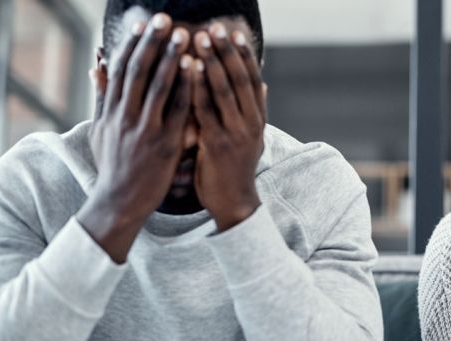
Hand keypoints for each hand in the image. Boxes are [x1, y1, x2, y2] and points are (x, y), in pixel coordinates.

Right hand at [79, 14, 193, 262]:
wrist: (119, 202)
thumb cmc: (113, 166)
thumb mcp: (100, 131)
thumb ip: (102, 99)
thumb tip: (97, 68)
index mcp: (110, 112)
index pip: (120, 70)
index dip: (131, 45)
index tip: (142, 26)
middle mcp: (124, 116)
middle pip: (138, 70)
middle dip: (152, 42)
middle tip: (164, 19)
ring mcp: (144, 130)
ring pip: (158, 86)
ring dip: (172, 57)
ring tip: (184, 35)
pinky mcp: (164, 144)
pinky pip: (178, 110)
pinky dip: (186, 87)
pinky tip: (196, 69)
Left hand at [192, 23, 266, 231]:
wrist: (233, 203)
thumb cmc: (234, 170)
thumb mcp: (250, 139)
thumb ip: (253, 112)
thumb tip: (262, 86)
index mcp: (258, 120)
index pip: (253, 81)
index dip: (244, 57)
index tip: (235, 35)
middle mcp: (251, 124)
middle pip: (240, 80)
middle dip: (226, 52)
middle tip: (214, 28)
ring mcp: (236, 133)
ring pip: (225, 90)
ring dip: (211, 62)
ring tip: (198, 39)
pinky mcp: (217, 144)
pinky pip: (206, 109)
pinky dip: (197, 86)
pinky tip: (188, 68)